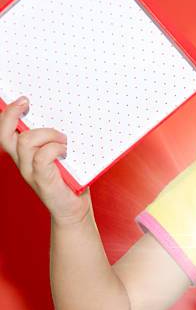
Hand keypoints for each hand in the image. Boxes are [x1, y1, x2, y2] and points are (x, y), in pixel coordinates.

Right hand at [0, 96, 91, 224]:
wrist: (74, 210)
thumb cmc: (71, 180)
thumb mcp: (63, 156)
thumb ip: (58, 140)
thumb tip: (69, 116)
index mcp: (24, 154)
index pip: (6, 132)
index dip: (7, 114)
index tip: (22, 99)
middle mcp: (22, 162)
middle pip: (5, 134)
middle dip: (12, 114)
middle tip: (27, 102)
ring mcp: (30, 171)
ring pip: (26, 141)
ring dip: (48, 134)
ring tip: (64, 140)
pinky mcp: (42, 180)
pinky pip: (41, 156)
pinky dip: (55, 148)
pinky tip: (66, 152)